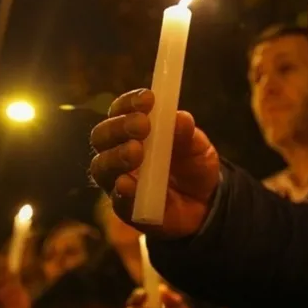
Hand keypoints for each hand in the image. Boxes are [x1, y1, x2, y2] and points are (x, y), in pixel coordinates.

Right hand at [89, 89, 220, 236]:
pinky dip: (121, 191)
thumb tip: (180, 117)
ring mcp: (119, 182)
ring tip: (136, 151)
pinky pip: (117, 200)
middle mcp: (118, 153)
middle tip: (141, 125)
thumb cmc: (194, 166)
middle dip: (119, 127)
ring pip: (102, 167)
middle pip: (102, 136)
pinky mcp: (126, 208)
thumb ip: (187, 133)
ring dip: (116, 156)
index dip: (129, 103)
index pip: (120, 111)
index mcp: (133, 131)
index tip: (148, 99)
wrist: (205, 204)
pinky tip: (127, 183)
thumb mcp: (198, 146)